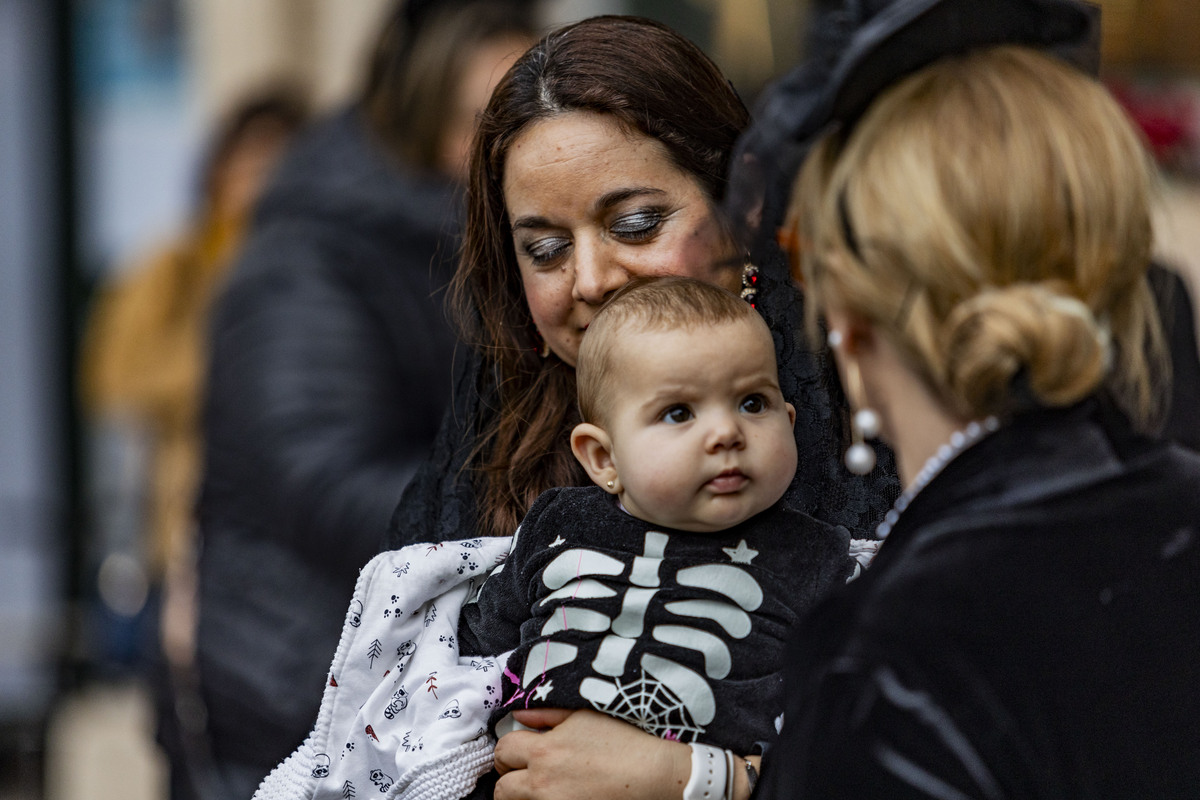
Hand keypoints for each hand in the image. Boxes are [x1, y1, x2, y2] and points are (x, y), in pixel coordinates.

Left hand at [493, 708, 691, 799]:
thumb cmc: (625, 741)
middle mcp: (542, 783)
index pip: (503, 751)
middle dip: (509, 779)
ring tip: (542, 789)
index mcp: (544, 751)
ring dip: (522, 797)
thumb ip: (546, 714)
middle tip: (524, 775)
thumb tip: (519, 715)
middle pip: (501, 789)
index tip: (519, 753)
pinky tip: (559, 796)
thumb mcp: (584, 716)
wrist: (655, 774)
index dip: (509, 751)